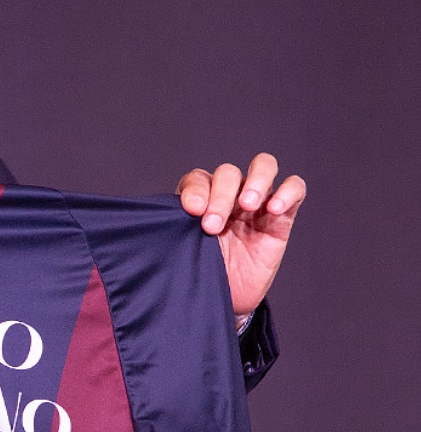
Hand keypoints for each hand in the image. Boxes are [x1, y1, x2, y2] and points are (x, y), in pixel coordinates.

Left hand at [177, 152, 305, 316]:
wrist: (225, 298)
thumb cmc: (200, 268)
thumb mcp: (185, 247)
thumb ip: (178, 226)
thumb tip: (170, 213)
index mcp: (201, 197)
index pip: (199, 178)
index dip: (196, 190)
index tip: (192, 211)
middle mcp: (229, 194)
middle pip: (228, 173)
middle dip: (220, 196)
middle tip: (212, 225)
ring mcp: (257, 203)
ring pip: (264, 166)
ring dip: (255, 181)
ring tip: (248, 204)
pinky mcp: (281, 217)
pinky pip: (294, 189)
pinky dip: (287, 192)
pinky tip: (273, 208)